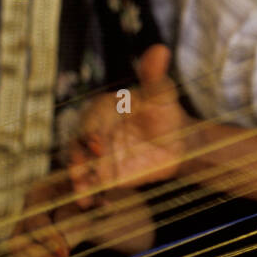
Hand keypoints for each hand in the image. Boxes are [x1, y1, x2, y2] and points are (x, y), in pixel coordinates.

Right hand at [3, 178, 156, 256]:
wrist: (76, 200)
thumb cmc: (84, 194)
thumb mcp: (90, 192)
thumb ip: (96, 200)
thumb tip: (107, 205)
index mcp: (37, 197)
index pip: (34, 223)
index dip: (48, 239)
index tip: (66, 253)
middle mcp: (23, 218)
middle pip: (20, 246)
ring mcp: (21, 239)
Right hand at [70, 44, 192, 203]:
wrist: (177, 144)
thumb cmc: (166, 114)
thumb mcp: (163, 96)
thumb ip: (155, 76)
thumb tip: (161, 49)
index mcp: (101, 110)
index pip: (90, 121)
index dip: (91, 133)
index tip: (99, 145)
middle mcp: (93, 132)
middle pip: (78, 148)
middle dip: (78, 163)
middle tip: (85, 177)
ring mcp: (96, 156)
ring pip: (79, 169)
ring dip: (78, 183)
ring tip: (84, 197)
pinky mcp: (103, 177)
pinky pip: (90, 187)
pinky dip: (90, 197)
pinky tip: (93, 207)